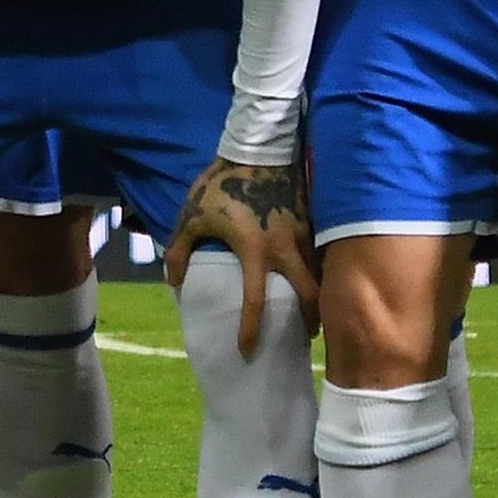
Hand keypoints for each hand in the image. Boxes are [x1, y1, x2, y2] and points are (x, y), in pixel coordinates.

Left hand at [164, 152, 314, 352]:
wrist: (257, 147)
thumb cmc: (222, 183)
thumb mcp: (193, 215)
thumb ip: (181, 250)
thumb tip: (174, 281)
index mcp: (255, 250)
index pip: (256, 301)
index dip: (251, 329)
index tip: (246, 349)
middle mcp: (285, 247)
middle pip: (309, 295)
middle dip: (311, 320)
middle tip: (306, 335)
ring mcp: (304, 233)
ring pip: (322, 275)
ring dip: (321, 296)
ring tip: (317, 311)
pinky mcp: (313, 220)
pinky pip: (323, 253)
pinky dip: (323, 270)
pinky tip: (320, 277)